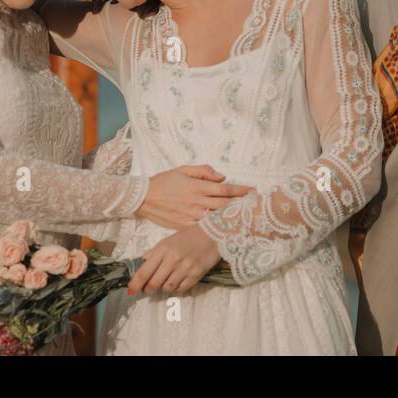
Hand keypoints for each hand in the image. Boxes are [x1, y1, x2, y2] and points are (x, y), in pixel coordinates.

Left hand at [126, 224, 220, 296]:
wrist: (212, 234)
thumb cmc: (188, 236)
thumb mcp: (167, 241)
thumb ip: (154, 253)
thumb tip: (141, 265)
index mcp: (162, 249)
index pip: (144, 272)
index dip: (135, 284)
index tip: (131, 290)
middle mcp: (172, 259)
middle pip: (154, 283)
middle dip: (148, 289)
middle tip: (148, 289)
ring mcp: (185, 268)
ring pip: (167, 288)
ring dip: (164, 288)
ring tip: (166, 283)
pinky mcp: (196, 274)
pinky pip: (181, 289)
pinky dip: (177, 289)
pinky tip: (178, 283)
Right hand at [135, 164, 252, 229]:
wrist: (143, 198)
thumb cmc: (163, 181)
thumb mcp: (183, 169)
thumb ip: (203, 171)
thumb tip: (221, 176)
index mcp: (197, 187)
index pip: (224, 189)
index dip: (240, 191)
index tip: (253, 192)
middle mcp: (197, 202)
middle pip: (224, 205)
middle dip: (240, 206)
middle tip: (254, 207)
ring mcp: (191, 216)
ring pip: (215, 218)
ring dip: (230, 217)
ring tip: (244, 218)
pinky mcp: (184, 226)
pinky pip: (203, 227)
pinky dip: (214, 227)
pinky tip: (223, 227)